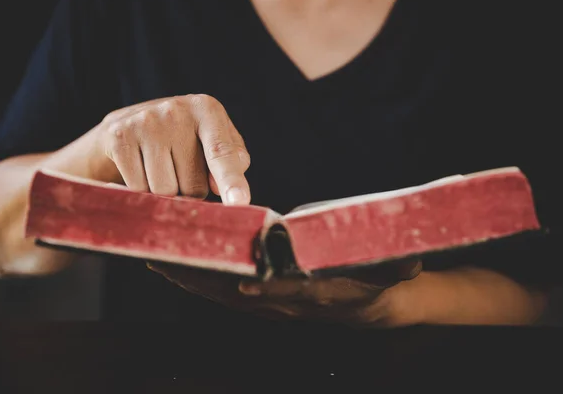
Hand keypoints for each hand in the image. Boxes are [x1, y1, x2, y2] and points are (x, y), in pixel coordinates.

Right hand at [94, 94, 250, 203]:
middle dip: (190, 190)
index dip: (231, 180)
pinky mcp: (119, 137)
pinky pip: (138, 188)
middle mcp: (176, 110)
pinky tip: (139, 168)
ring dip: (165, 192)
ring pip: (165, 190)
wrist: (127, 124)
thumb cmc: (183, 138)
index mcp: (206, 108)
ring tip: (160, 167)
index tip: (239, 202)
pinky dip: (141, 189)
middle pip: (194, 185)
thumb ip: (232, 161)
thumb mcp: (213, 140)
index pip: (222, 152)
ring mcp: (145, 122)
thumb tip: (219, 187)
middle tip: (179, 168)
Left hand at [147, 259, 421, 326]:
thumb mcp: (396, 269)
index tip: (239, 277)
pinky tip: (174, 268)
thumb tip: (407, 263)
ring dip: (190, 280)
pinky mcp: (262, 299)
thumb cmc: (379, 277)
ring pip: (225, 295)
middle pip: (239, 294)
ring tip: (155, 259)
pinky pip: (223, 292)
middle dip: (202, 279)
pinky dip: (198, 281)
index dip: (266, 286)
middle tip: (165, 258)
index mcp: (319, 294)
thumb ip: (398, 267)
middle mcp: (289, 303)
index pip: (289, 291)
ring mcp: (272, 303)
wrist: (372, 304)